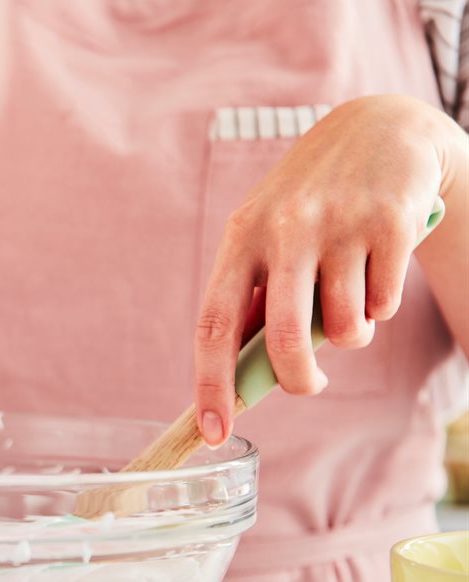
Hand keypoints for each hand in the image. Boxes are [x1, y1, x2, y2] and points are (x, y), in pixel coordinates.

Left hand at [194, 95, 458, 444]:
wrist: (381, 128)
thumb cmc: (312, 201)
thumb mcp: (267, 233)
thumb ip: (256, 296)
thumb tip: (240, 377)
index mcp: (239, 238)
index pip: (213, 325)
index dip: (210, 385)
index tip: (210, 434)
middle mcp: (284, 229)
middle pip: (285, 339)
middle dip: (299, 379)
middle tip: (310, 385)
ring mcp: (340, 224)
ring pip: (345, 329)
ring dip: (351, 334)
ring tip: (350, 298)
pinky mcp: (392, 223)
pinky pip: (384, 304)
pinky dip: (382, 305)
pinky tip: (377, 267)